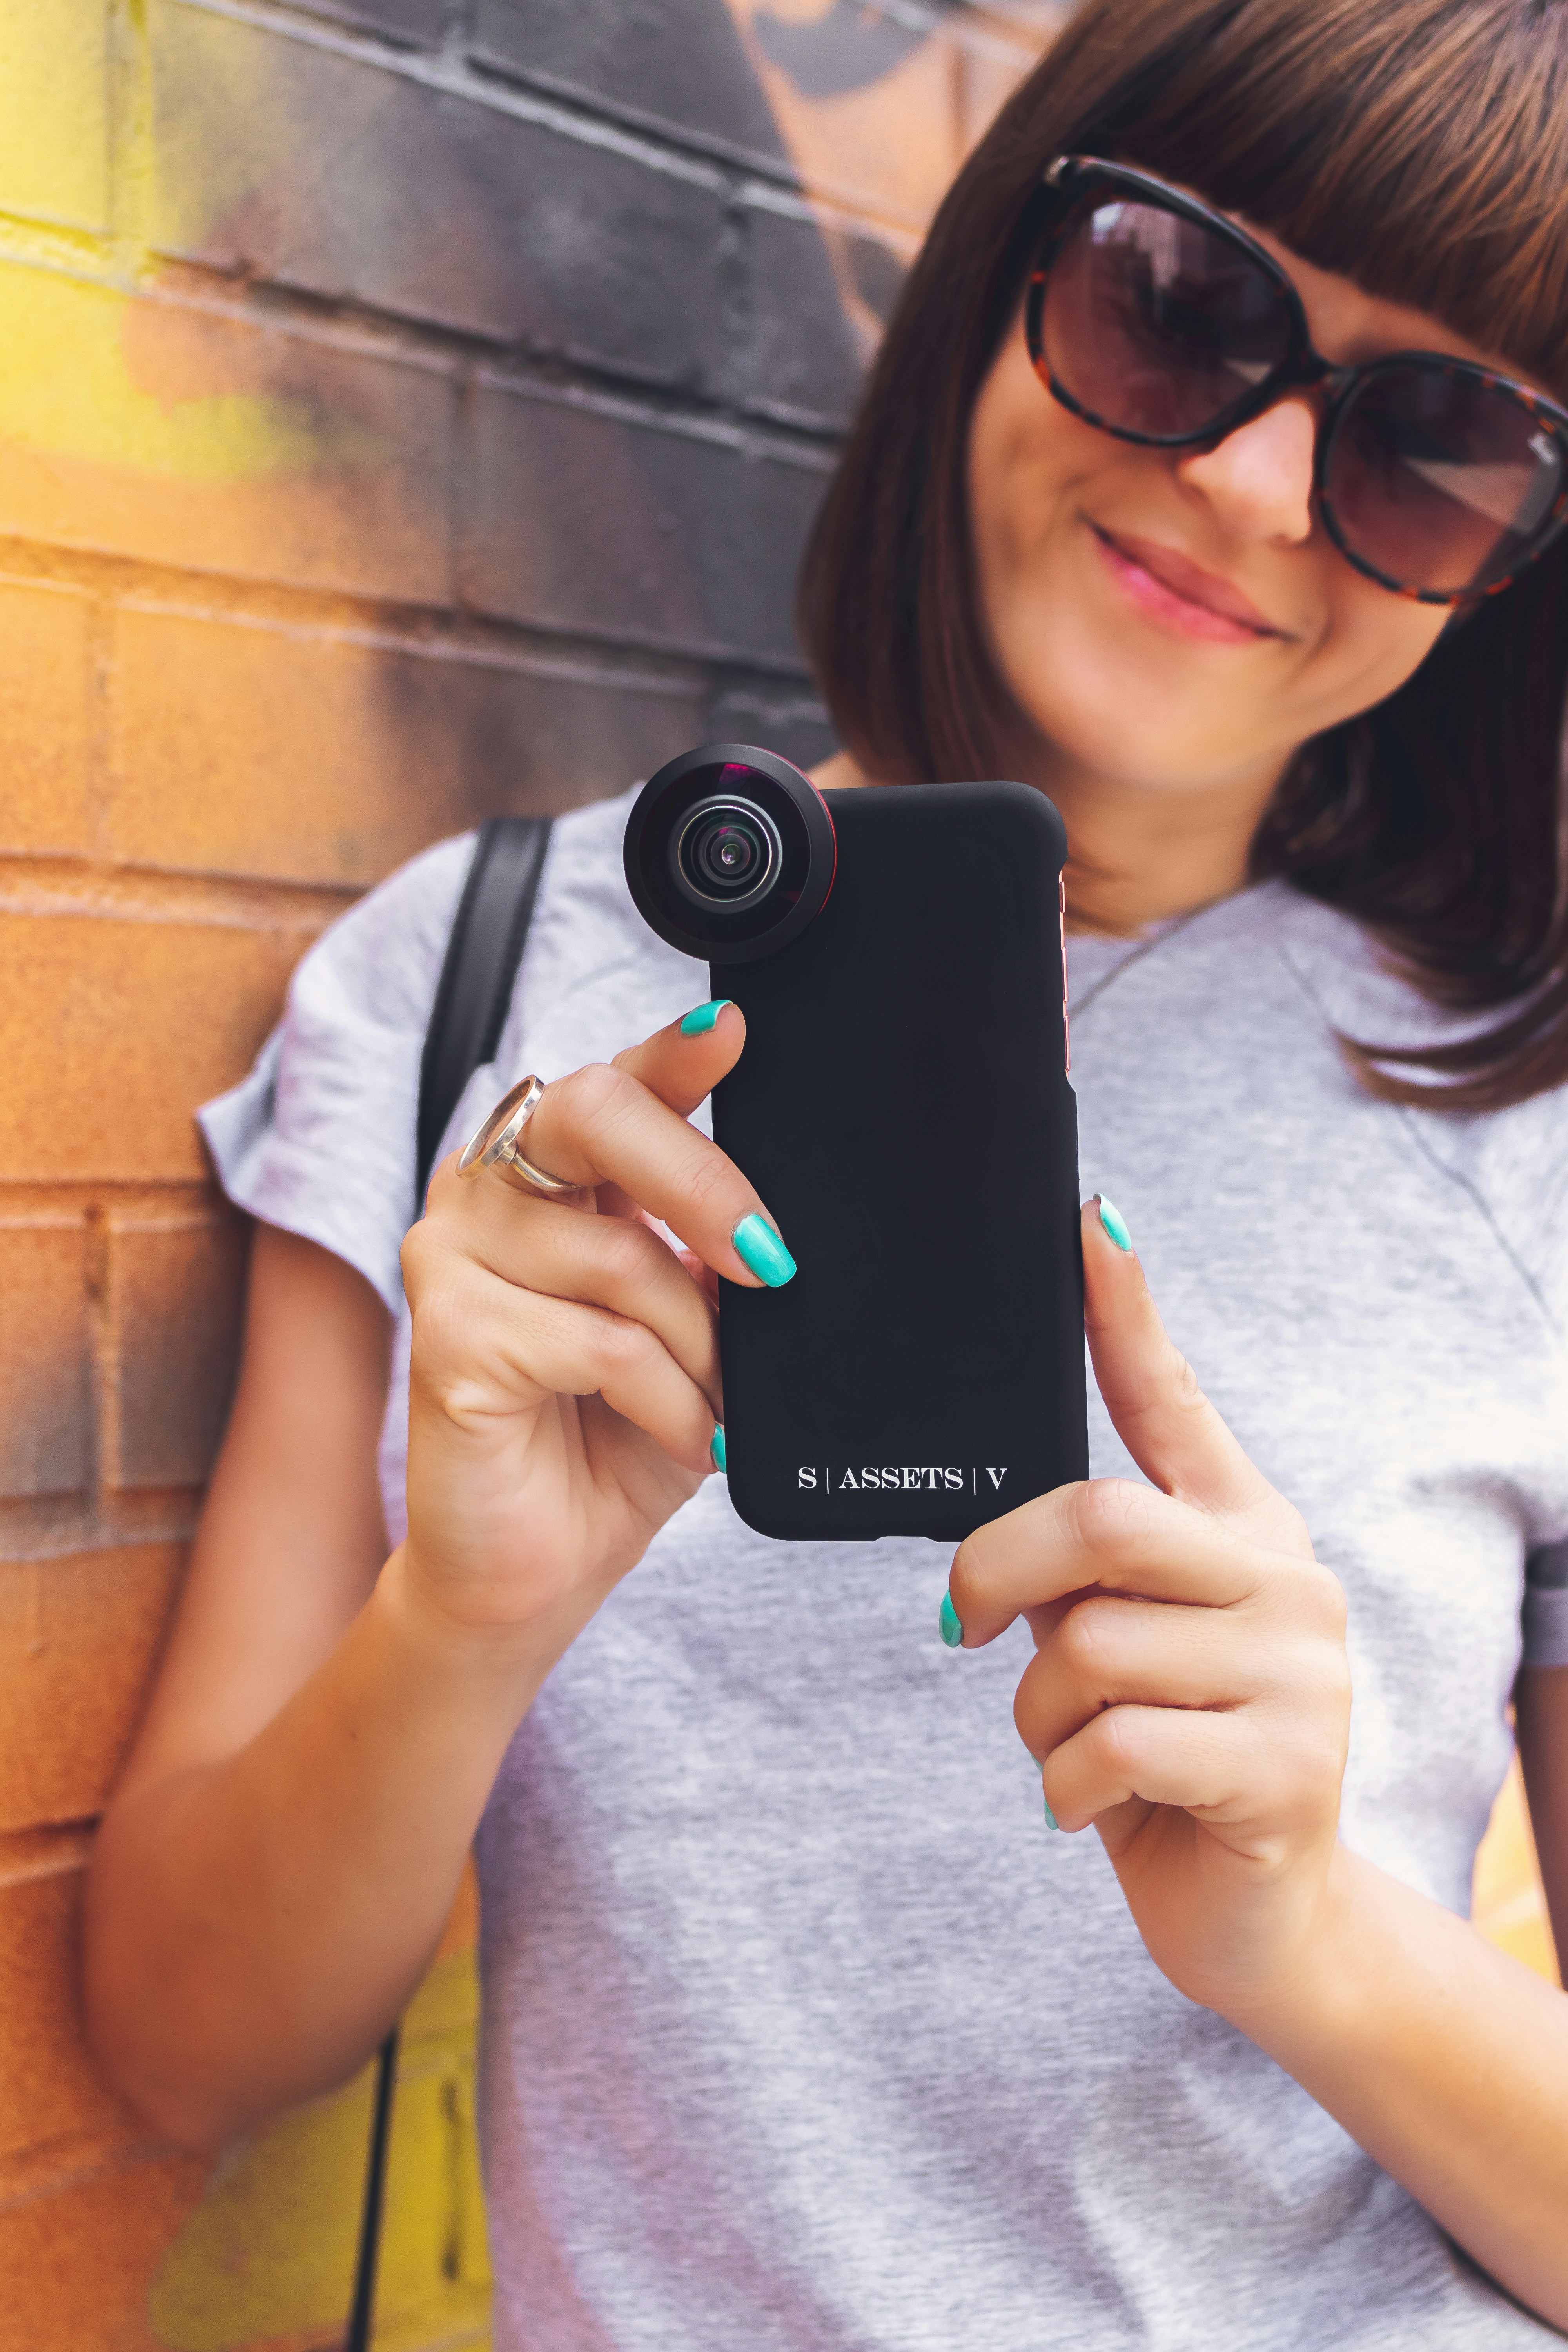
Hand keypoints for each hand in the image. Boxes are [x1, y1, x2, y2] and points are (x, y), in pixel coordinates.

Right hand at [398, 1003, 784, 1651]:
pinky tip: (679, 1432)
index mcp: (550, 1173)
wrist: (539, 1566)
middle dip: (704, 1186)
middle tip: (772, 1264)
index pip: (613, 1086)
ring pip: (619, 1256)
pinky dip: (663, 1396)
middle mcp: (487, 1189)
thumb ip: (714, 1255)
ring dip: (697, 1344)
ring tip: (713, 1403)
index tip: (728, 1030)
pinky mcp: (443, 1333)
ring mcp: (450, 1254)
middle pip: (595, 1117)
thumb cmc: (614, 1435)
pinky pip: (597, 1341)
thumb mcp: (693, 1327)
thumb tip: (780, 1219)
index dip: (670, 1052)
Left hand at [946, 1200, 1351, 2024]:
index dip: (1124, 1308)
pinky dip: (1064, 1787)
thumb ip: (1079, 1569)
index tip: (1086, 1219)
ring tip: (1071, 1747)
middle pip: (1097, 1518)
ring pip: (1087, 1646)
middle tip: (961, 1628)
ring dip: (1036, 1715)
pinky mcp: (1285, 1770)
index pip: (1172, 1396)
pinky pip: (1112, 1745)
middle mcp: (1283, 1579)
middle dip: (997, 1575)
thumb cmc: (1165, 1753)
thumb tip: (1000, 1517)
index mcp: (1240, 1529)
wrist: (1258, 1916)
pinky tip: (1089, 1805)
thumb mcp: (1121, 1641)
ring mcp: (1300, 1674)